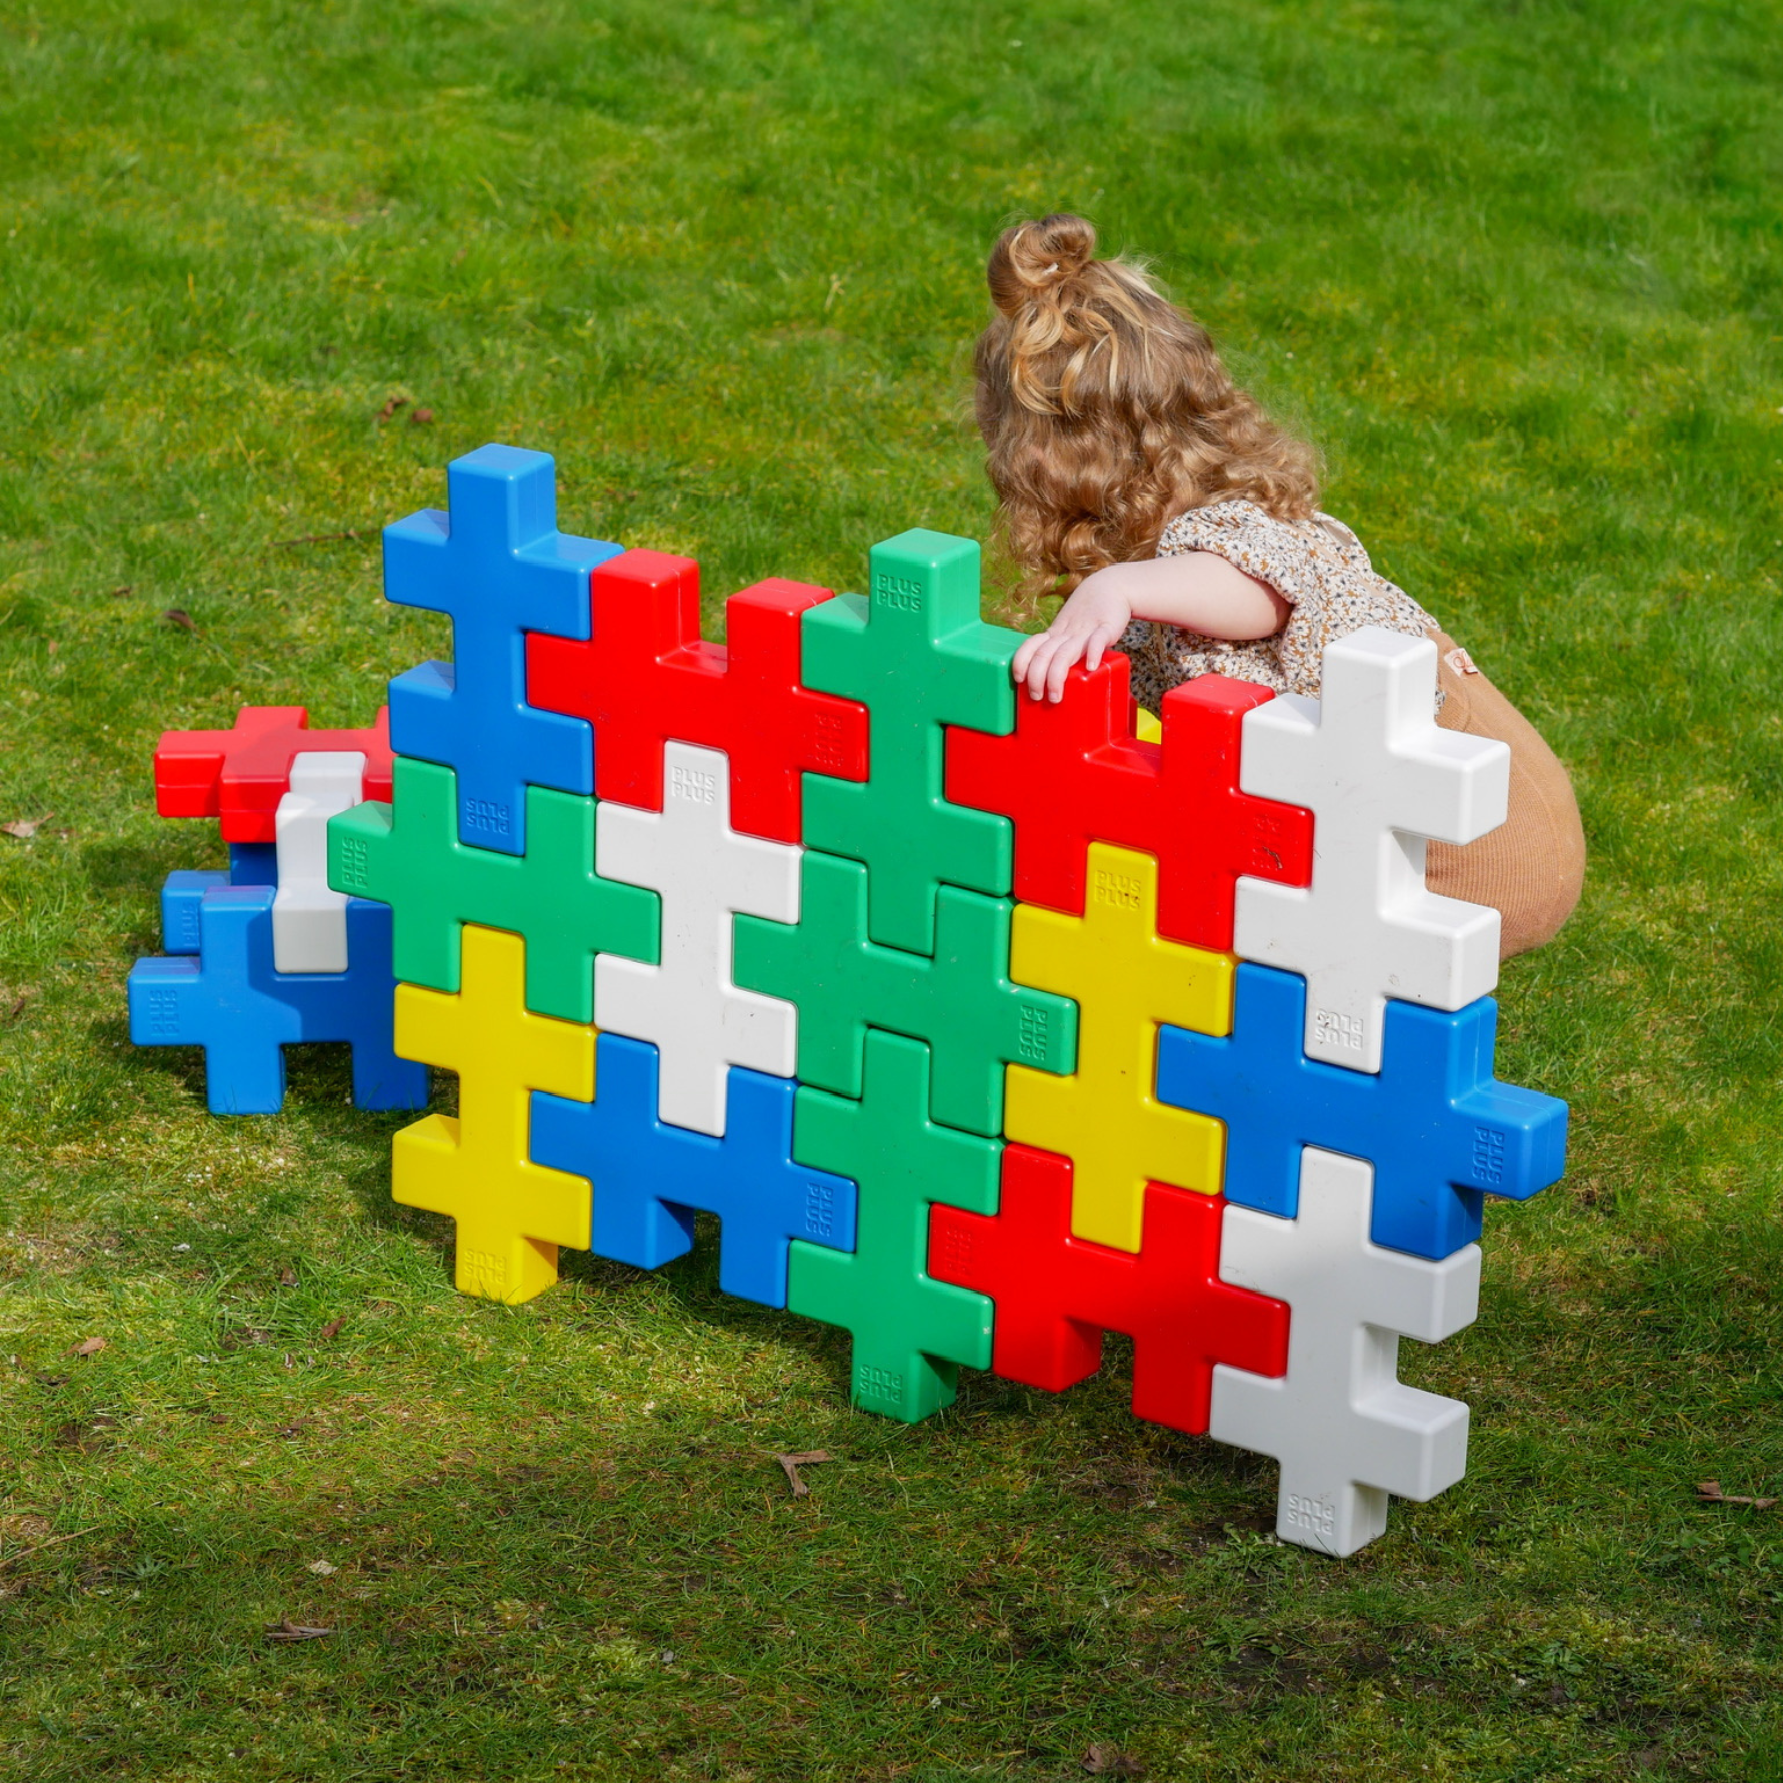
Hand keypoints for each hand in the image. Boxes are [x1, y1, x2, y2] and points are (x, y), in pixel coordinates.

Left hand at [1009, 572, 1131, 702]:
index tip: (1019, 679)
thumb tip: (1049, 680)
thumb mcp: (1068, 630)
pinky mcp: (1106, 628)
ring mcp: (1085, 631)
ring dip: (1056, 675)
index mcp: (1055, 633)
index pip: (1030, 646)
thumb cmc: (1087, 616)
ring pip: (1065, 653)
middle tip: (1037, 697)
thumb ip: (1060, 649)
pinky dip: (1093, 652)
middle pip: (1044, 654)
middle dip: (1036, 678)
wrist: (1111, 588)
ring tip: (1055, 696)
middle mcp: (1066, 633)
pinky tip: (1090, 666)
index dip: (1021, 662)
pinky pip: (1098, 640)